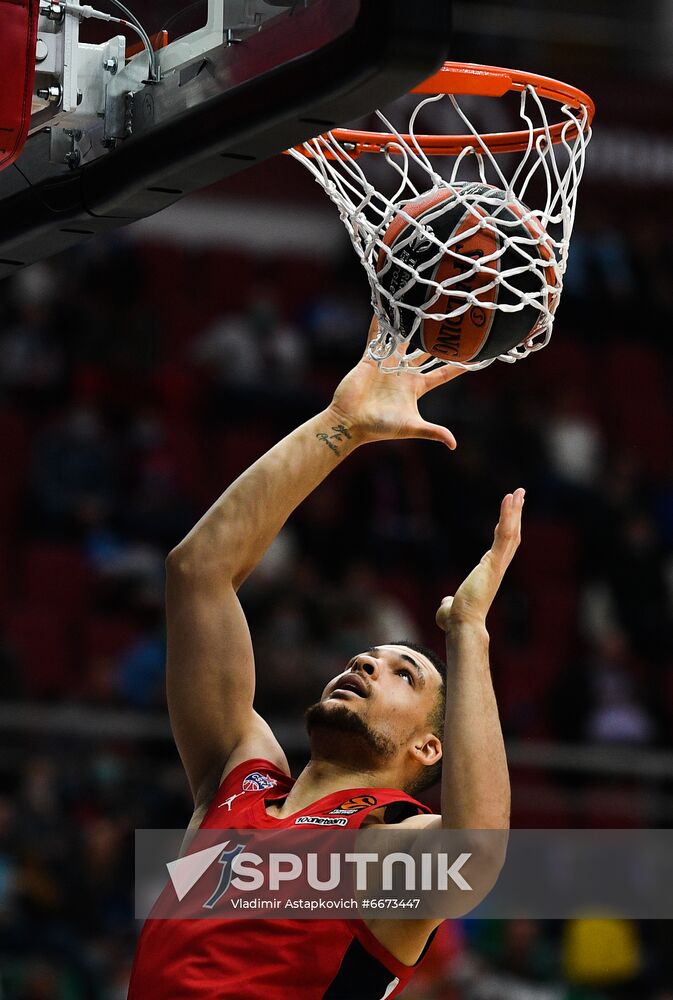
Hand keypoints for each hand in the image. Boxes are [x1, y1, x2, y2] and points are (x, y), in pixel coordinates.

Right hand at [329, 317, 464, 449]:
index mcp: (416, 386)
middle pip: (425, 351)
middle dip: (436, 338)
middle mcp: (404, 373)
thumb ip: (433, 432)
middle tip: (451, 320)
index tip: (476, 356)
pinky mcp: (369, 360)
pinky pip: (375, 338)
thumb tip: (454, 444)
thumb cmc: (380, 427)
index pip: (442, 373)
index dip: (459, 366)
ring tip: (422, 306)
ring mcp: (387, 364)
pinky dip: (378, 324)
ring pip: (402, 340)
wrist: (350, 423)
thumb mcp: (411, 428)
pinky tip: (384, 307)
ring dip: (409, 325)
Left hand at [436, 489, 524, 630]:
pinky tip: (509, 500)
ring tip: (518, 492)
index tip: (509, 513)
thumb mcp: (450, 607)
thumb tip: (445, 604)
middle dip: (516, 514)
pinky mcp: (494, 562)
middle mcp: (497, 566)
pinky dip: (508, 517)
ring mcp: (498, 564)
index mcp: (489, 572)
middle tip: (520, 494)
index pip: (501, 546)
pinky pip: (504, 535)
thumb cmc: (457, 619)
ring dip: (515, 511)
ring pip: (511, 532)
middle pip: (512, 534)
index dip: (507, 528)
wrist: (462, 624)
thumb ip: (448, 602)